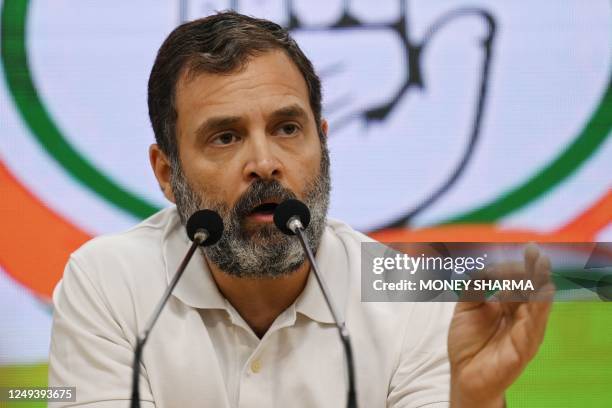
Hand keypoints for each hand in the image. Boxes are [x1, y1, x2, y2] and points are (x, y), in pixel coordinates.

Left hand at [448, 244, 554, 406]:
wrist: (462, 375)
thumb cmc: (467, 342)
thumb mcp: (466, 307)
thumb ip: (475, 286)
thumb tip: (485, 265)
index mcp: (508, 306)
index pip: (518, 281)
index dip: (520, 265)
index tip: (525, 247)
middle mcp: (519, 317)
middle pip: (531, 290)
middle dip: (534, 270)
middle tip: (536, 251)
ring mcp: (524, 332)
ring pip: (537, 305)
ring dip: (541, 285)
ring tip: (543, 267)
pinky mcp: (523, 348)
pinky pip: (534, 326)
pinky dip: (539, 309)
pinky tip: (543, 294)